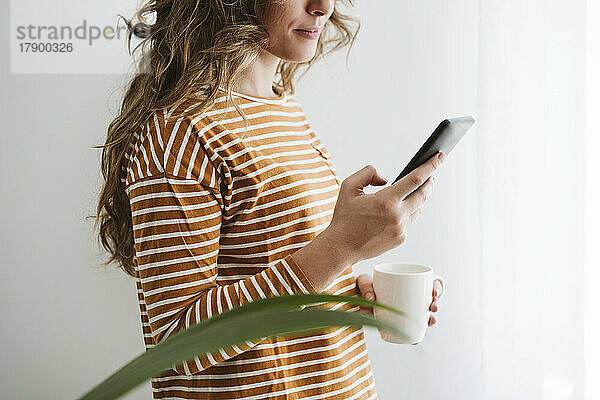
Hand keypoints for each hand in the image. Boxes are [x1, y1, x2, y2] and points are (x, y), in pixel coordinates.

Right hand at [321, 152, 444, 265]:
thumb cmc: (344, 218)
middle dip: (430, 181)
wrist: (342, 247)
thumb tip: (386, 178)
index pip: (416, 179)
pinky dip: (409, 211)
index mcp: (386, 201)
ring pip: (419, 208)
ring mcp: (401, 229)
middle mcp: (397, 216)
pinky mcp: (401, 239)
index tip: (440, 157)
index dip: (430, 166)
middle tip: (433, 174)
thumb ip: (368, 174)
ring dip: (420, 197)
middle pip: (424, 194)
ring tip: (419, 189)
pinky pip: (410, 221)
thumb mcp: (349, 187)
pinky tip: (402, 208)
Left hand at [356, 273, 441, 326]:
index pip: (430, 283)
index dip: (437, 288)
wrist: (355, 297)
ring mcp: (407, 309)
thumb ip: (365, 286)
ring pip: (423, 314)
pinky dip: (414, 334)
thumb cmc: (363, 286)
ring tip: (430, 321)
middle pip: (430, 300)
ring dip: (430, 319)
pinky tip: (416, 339)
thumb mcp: (363, 281)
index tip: (435, 292)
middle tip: (434, 307)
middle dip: (436, 304)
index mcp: (408, 282)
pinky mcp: (399, 322)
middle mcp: (411, 296)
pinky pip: (411, 329)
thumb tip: (371, 298)